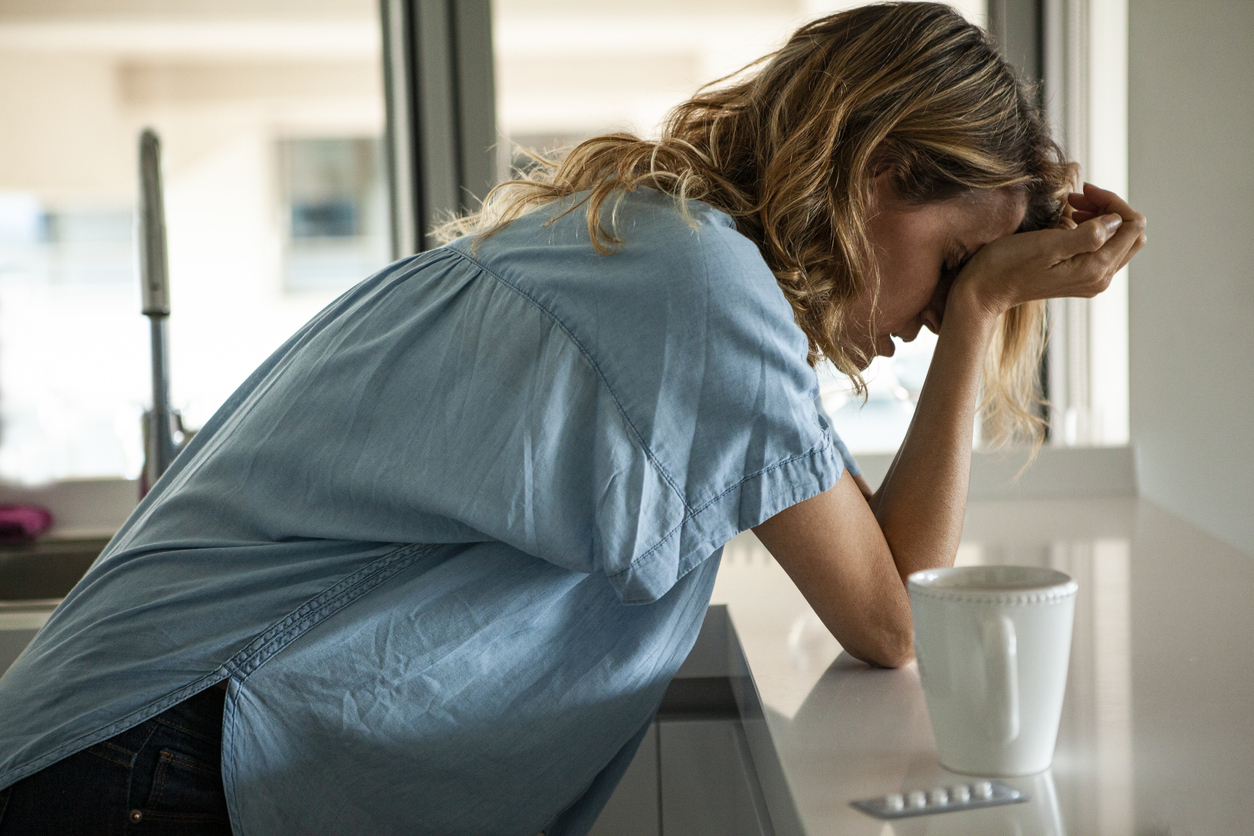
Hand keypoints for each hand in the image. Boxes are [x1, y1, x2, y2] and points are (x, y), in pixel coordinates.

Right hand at [947, 183, 1146, 320]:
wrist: (984, 291)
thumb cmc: (1008, 266)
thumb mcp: (1047, 245)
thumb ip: (1087, 234)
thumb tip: (1115, 220)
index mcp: (1095, 269)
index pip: (1132, 226)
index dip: (1114, 202)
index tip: (1083, 191)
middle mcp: (1099, 278)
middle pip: (1130, 234)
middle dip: (1111, 208)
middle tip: (1079, 197)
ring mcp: (1090, 279)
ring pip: (1118, 240)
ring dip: (1101, 217)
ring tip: (1071, 207)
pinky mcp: (1079, 277)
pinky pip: (1102, 249)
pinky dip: (1092, 229)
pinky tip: (1068, 221)